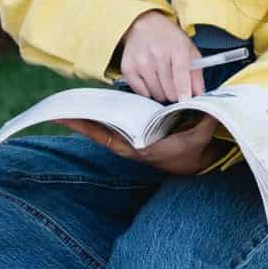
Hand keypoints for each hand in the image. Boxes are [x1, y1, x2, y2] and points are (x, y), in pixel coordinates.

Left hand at [60, 116, 224, 175]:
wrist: (198, 162)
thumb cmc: (196, 150)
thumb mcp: (201, 135)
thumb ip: (205, 120)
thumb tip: (212, 106)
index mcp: (140, 148)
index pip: (107, 137)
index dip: (87, 127)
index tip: (66, 118)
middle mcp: (131, 146)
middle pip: (98, 133)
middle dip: (78, 121)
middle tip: (55, 110)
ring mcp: (130, 143)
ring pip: (102, 130)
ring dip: (85, 119)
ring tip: (65, 107)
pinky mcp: (133, 138)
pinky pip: (110, 128)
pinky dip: (98, 119)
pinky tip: (88, 108)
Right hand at [115, 10, 203, 102]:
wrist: (145, 25)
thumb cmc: (169, 40)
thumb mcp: (189, 51)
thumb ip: (196, 74)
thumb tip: (198, 95)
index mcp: (176, 48)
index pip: (180, 73)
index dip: (183, 89)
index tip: (185, 100)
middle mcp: (157, 54)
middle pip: (169, 90)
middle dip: (175, 93)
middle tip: (175, 86)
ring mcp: (141, 62)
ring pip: (156, 94)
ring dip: (162, 93)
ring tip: (162, 80)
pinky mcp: (128, 69)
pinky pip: (142, 93)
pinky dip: (149, 91)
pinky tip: (151, 80)